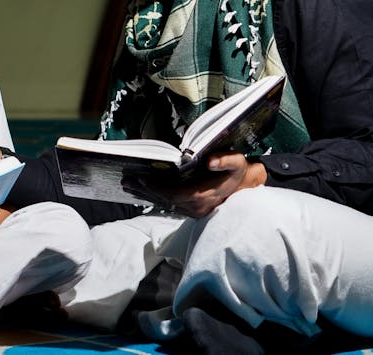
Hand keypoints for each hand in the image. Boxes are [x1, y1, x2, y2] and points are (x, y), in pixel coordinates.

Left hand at [139, 152, 266, 217]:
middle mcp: (196, 208)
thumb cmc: (238, 173)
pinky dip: (154, 197)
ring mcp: (193, 211)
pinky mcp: (190, 211)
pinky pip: (168, 205)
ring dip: (146, 195)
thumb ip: (226, 160)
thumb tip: (210, 161)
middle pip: (164, 200)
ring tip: (129, 185)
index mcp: (204, 196)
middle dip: (145, 190)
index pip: (174, 194)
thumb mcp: (238, 162)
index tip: (142, 178)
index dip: (157, 187)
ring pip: (164, 204)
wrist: (245, 188)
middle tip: (128, 180)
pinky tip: (142, 191)